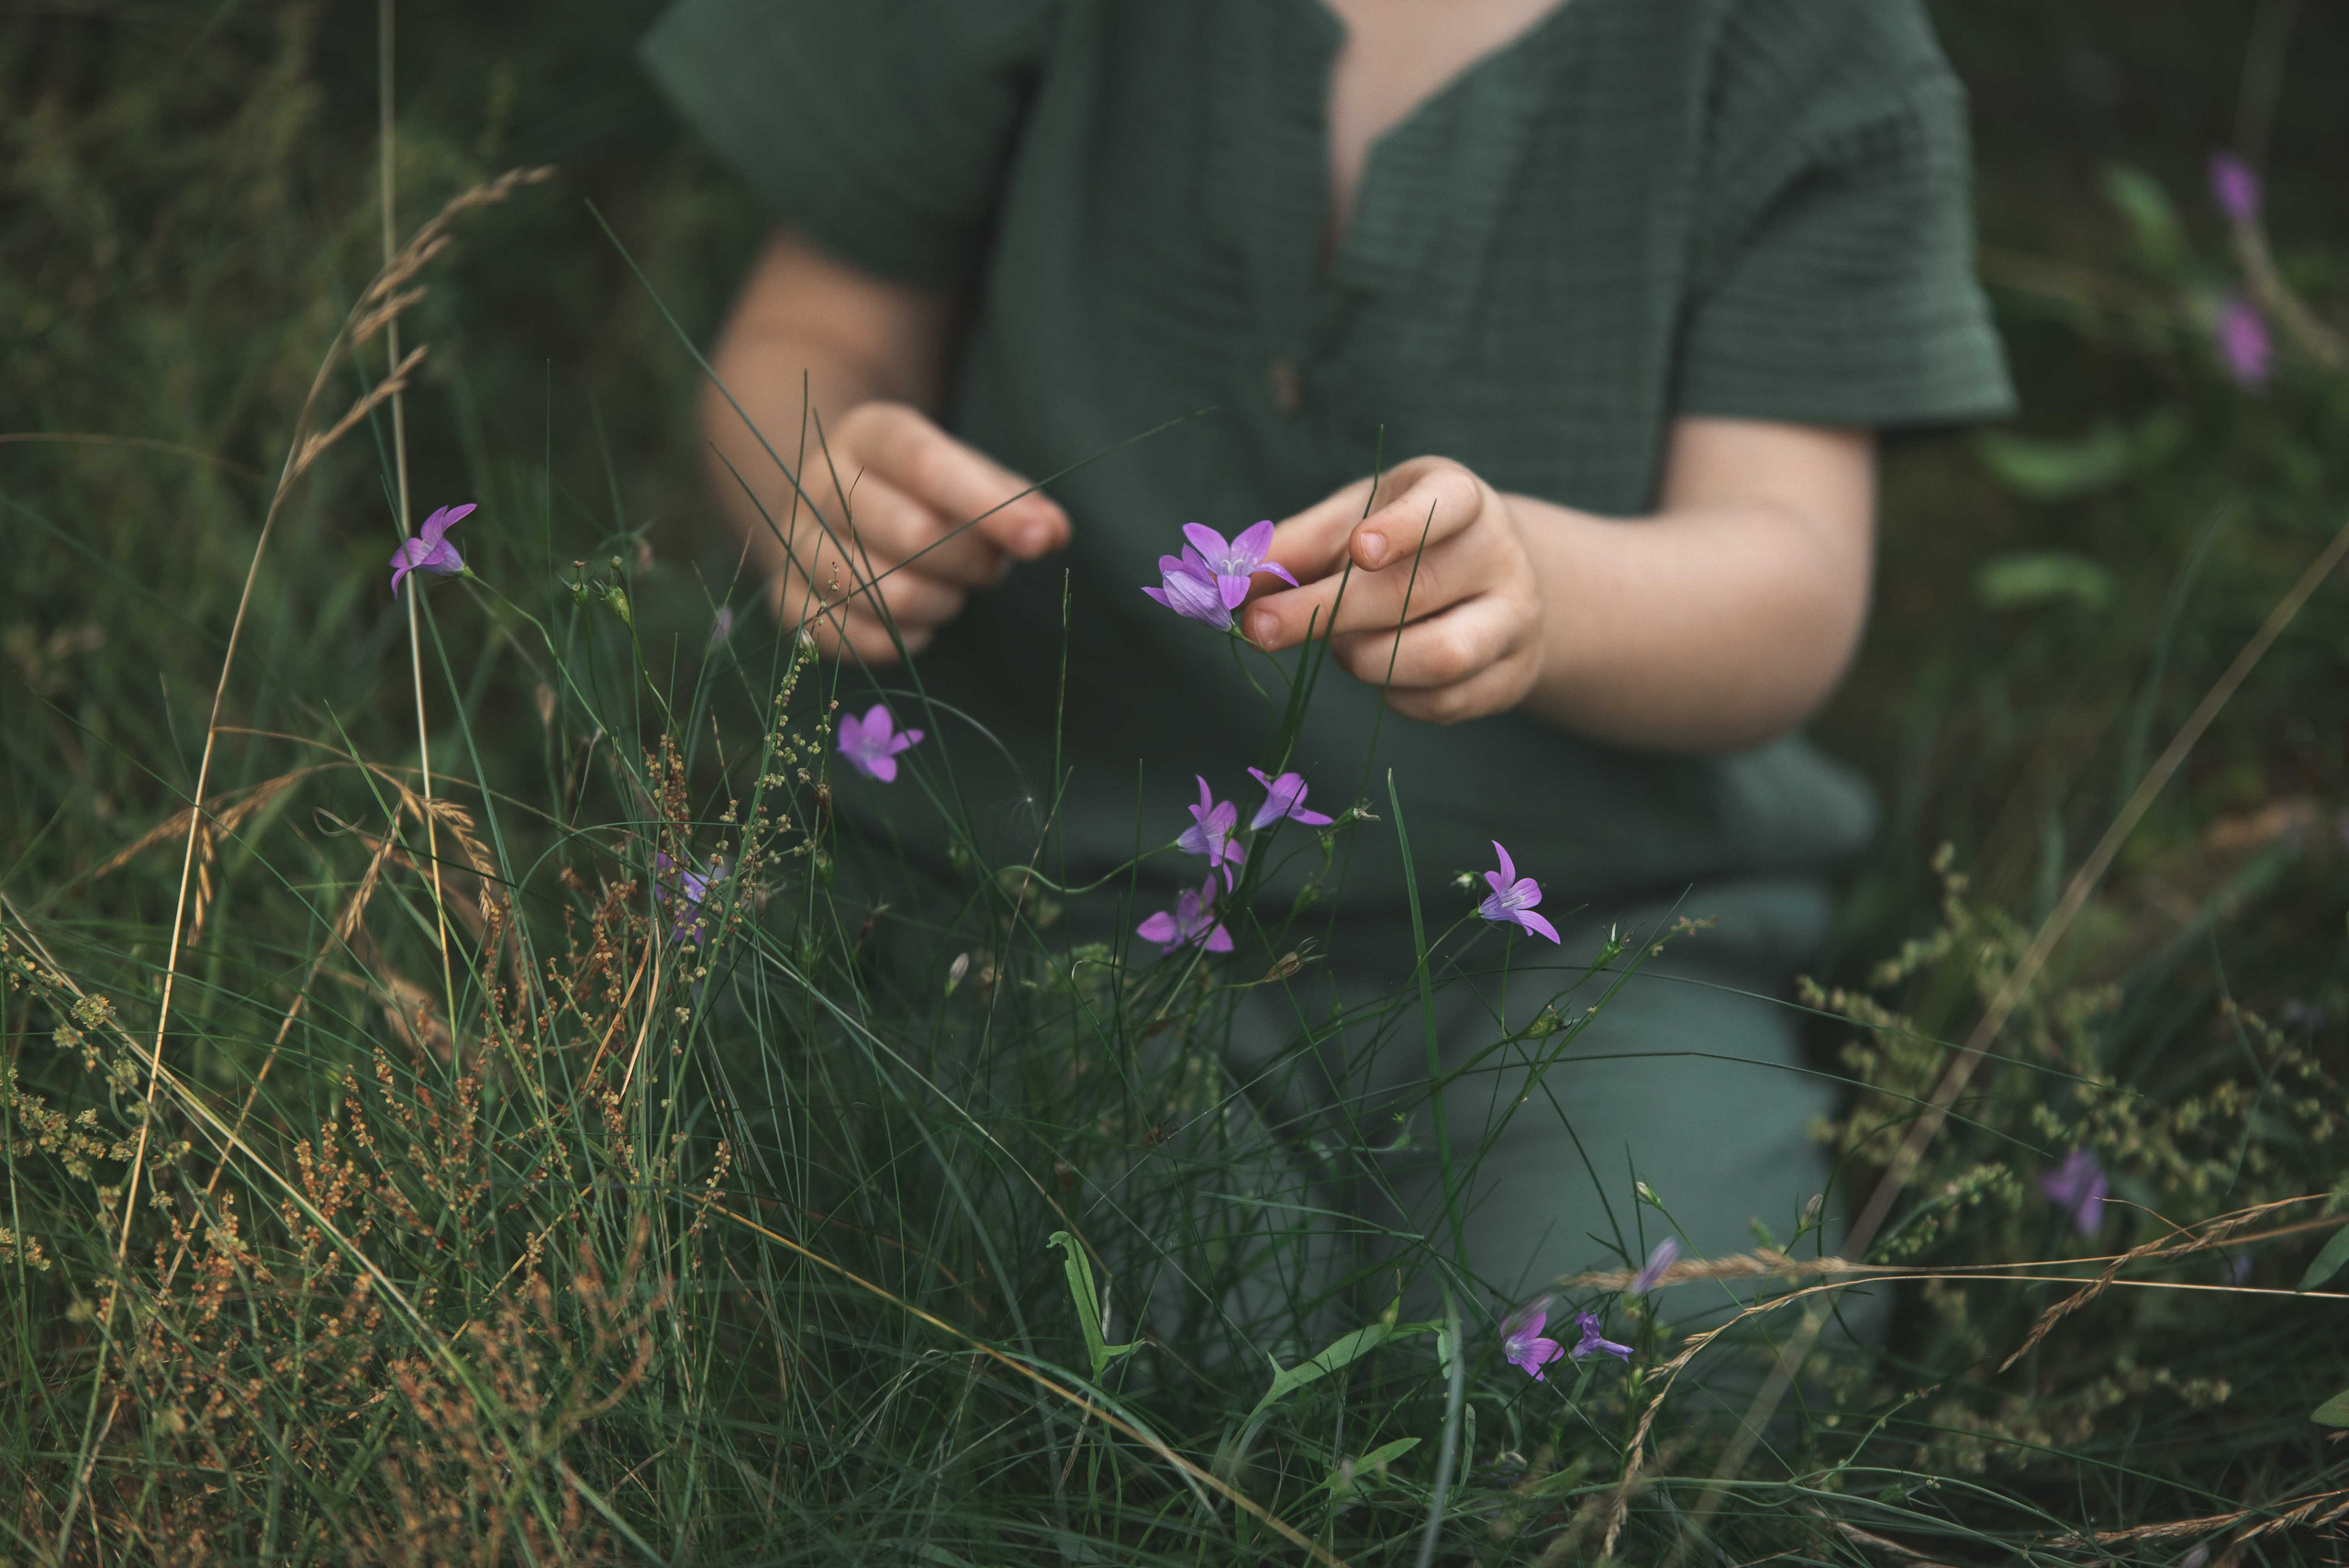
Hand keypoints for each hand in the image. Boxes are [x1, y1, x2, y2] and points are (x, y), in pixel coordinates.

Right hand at [754, 402, 1067, 661]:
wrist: (829, 509)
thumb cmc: (918, 492)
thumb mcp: (966, 474)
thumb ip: (1014, 500)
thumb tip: (1055, 532)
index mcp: (866, 435)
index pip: (925, 464)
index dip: (988, 506)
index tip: (1042, 539)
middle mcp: (817, 483)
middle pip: (909, 532)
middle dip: (972, 560)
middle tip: (992, 566)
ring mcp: (794, 544)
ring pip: (885, 594)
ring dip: (942, 603)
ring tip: (952, 590)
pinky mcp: (785, 601)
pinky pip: (856, 640)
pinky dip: (906, 640)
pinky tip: (920, 622)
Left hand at [1242, 457, 1544, 723]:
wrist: (1493, 585)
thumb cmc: (1406, 545)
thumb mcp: (1356, 522)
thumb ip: (1297, 546)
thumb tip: (1228, 580)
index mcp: (1462, 498)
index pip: (1448, 504)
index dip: (1405, 527)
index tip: (1360, 549)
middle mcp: (1499, 555)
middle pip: (1419, 590)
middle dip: (1331, 612)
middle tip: (1259, 626)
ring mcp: (1513, 619)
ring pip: (1440, 656)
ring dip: (1366, 659)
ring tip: (1339, 649)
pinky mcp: (1510, 676)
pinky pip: (1442, 702)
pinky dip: (1392, 694)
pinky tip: (1377, 669)